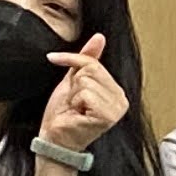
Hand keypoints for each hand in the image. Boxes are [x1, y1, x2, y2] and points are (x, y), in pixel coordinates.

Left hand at [41, 33, 129, 153]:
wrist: (55, 137)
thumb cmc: (63, 113)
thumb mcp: (73, 80)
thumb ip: (87, 59)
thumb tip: (99, 37)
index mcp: (115, 90)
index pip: (93, 62)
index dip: (71, 60)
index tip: (54, 58)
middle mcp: (121, 99)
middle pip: (91, 70)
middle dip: (74, 83)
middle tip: (73, 101)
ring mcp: (117, 109)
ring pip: (86, 82)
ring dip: (73, 95)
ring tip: (75, 109)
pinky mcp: (108, 117)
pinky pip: (86, 94)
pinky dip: (75, 103)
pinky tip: (78, 114)